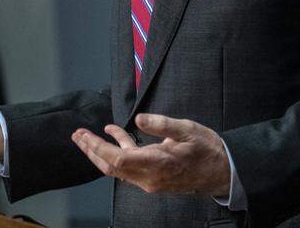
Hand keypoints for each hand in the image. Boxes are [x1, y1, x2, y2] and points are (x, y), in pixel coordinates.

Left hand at [71, 113, 230, 195]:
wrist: (222, 172)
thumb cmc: (207, 150)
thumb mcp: (187, 130)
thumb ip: (162, 125)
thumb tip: (139, 118)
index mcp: (156, 164)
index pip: (117, 158)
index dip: (97, 147)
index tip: (84, 135)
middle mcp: (148, 178)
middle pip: (110, 167)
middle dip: (91, 150)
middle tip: (76, 135)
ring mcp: (150, 181)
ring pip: (117, 169)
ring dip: (101, 152)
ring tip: (88, 136)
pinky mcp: (153, 179)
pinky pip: (129, 168)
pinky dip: (118, 153)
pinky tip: (116, 135)